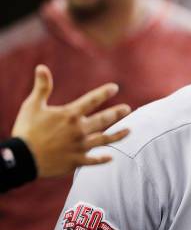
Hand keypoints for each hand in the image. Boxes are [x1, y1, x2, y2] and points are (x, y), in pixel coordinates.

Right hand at [11, 65, 130, 177]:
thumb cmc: (26, 130)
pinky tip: (110, 157)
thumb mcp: (32, 106)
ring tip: (129, 131)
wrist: (21, 159)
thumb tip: (41, 67)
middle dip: (117, 113)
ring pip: (103, 140)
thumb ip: (42, 87)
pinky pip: (93, 160)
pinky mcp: (76, 161)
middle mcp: (79, 130)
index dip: (104, 93)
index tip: (115, 88)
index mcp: (70, 115)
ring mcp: (79, 147)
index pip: (92, 100)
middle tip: (128, 109)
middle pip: (103, 120)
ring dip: (117, 135)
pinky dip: (102, 159)